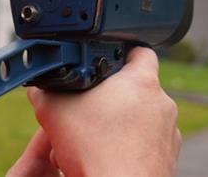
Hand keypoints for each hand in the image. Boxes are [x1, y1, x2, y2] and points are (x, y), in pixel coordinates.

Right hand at [15, 47, 181, 176]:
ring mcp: (168, 132)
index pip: (139, 50)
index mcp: (141, 81)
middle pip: (137, 88)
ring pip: (142, 117)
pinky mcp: (167, 157)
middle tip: (90, 107)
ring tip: (96, 135)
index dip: (121, 51)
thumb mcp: (54, 112)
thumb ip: (45, 93)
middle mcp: (162, 102)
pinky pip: (148, 143)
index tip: (105, 61)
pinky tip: (109, 153)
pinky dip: (131, 145)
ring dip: (123, 122)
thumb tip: (38, 90)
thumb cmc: (95, 151)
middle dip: (113, 95)